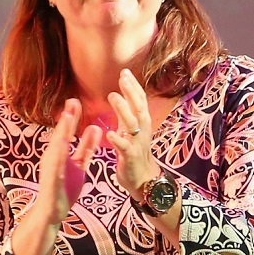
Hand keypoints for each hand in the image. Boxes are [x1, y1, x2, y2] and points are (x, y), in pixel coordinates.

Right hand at [34, 98, 101, 223]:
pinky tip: (63, 146)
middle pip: (60, 135)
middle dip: (66, 119)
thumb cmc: (64, 187)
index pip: (67, 133)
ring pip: (57, 148)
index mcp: (60, 154)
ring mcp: (51, 169)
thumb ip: (86, 147)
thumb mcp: (79, 164)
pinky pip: (57, 167)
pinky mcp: (52, 181)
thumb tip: (95, 128)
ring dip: (61, 133)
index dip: (71, 117)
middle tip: (73, 100)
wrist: (52, 213)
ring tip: (67, 116)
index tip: (76, 100)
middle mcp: (53, 158)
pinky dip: (60, 155)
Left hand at [104, 68, 161, 199]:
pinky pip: (124, 148)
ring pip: (133, 124)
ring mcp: (137, 144)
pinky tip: (110, 134)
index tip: (125, 72)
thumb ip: (126, 117)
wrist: (144, 181)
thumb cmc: (135, 156)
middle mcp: (143, 132)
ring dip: (124, 109)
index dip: (134, 87)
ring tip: (113, 96)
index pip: (140, 102)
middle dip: (132, 92)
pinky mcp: (130, 158)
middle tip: (123, 77)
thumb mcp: (131, 133)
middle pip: (140, 108)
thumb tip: (120, 98)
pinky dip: (118, 140)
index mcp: (142, 125)